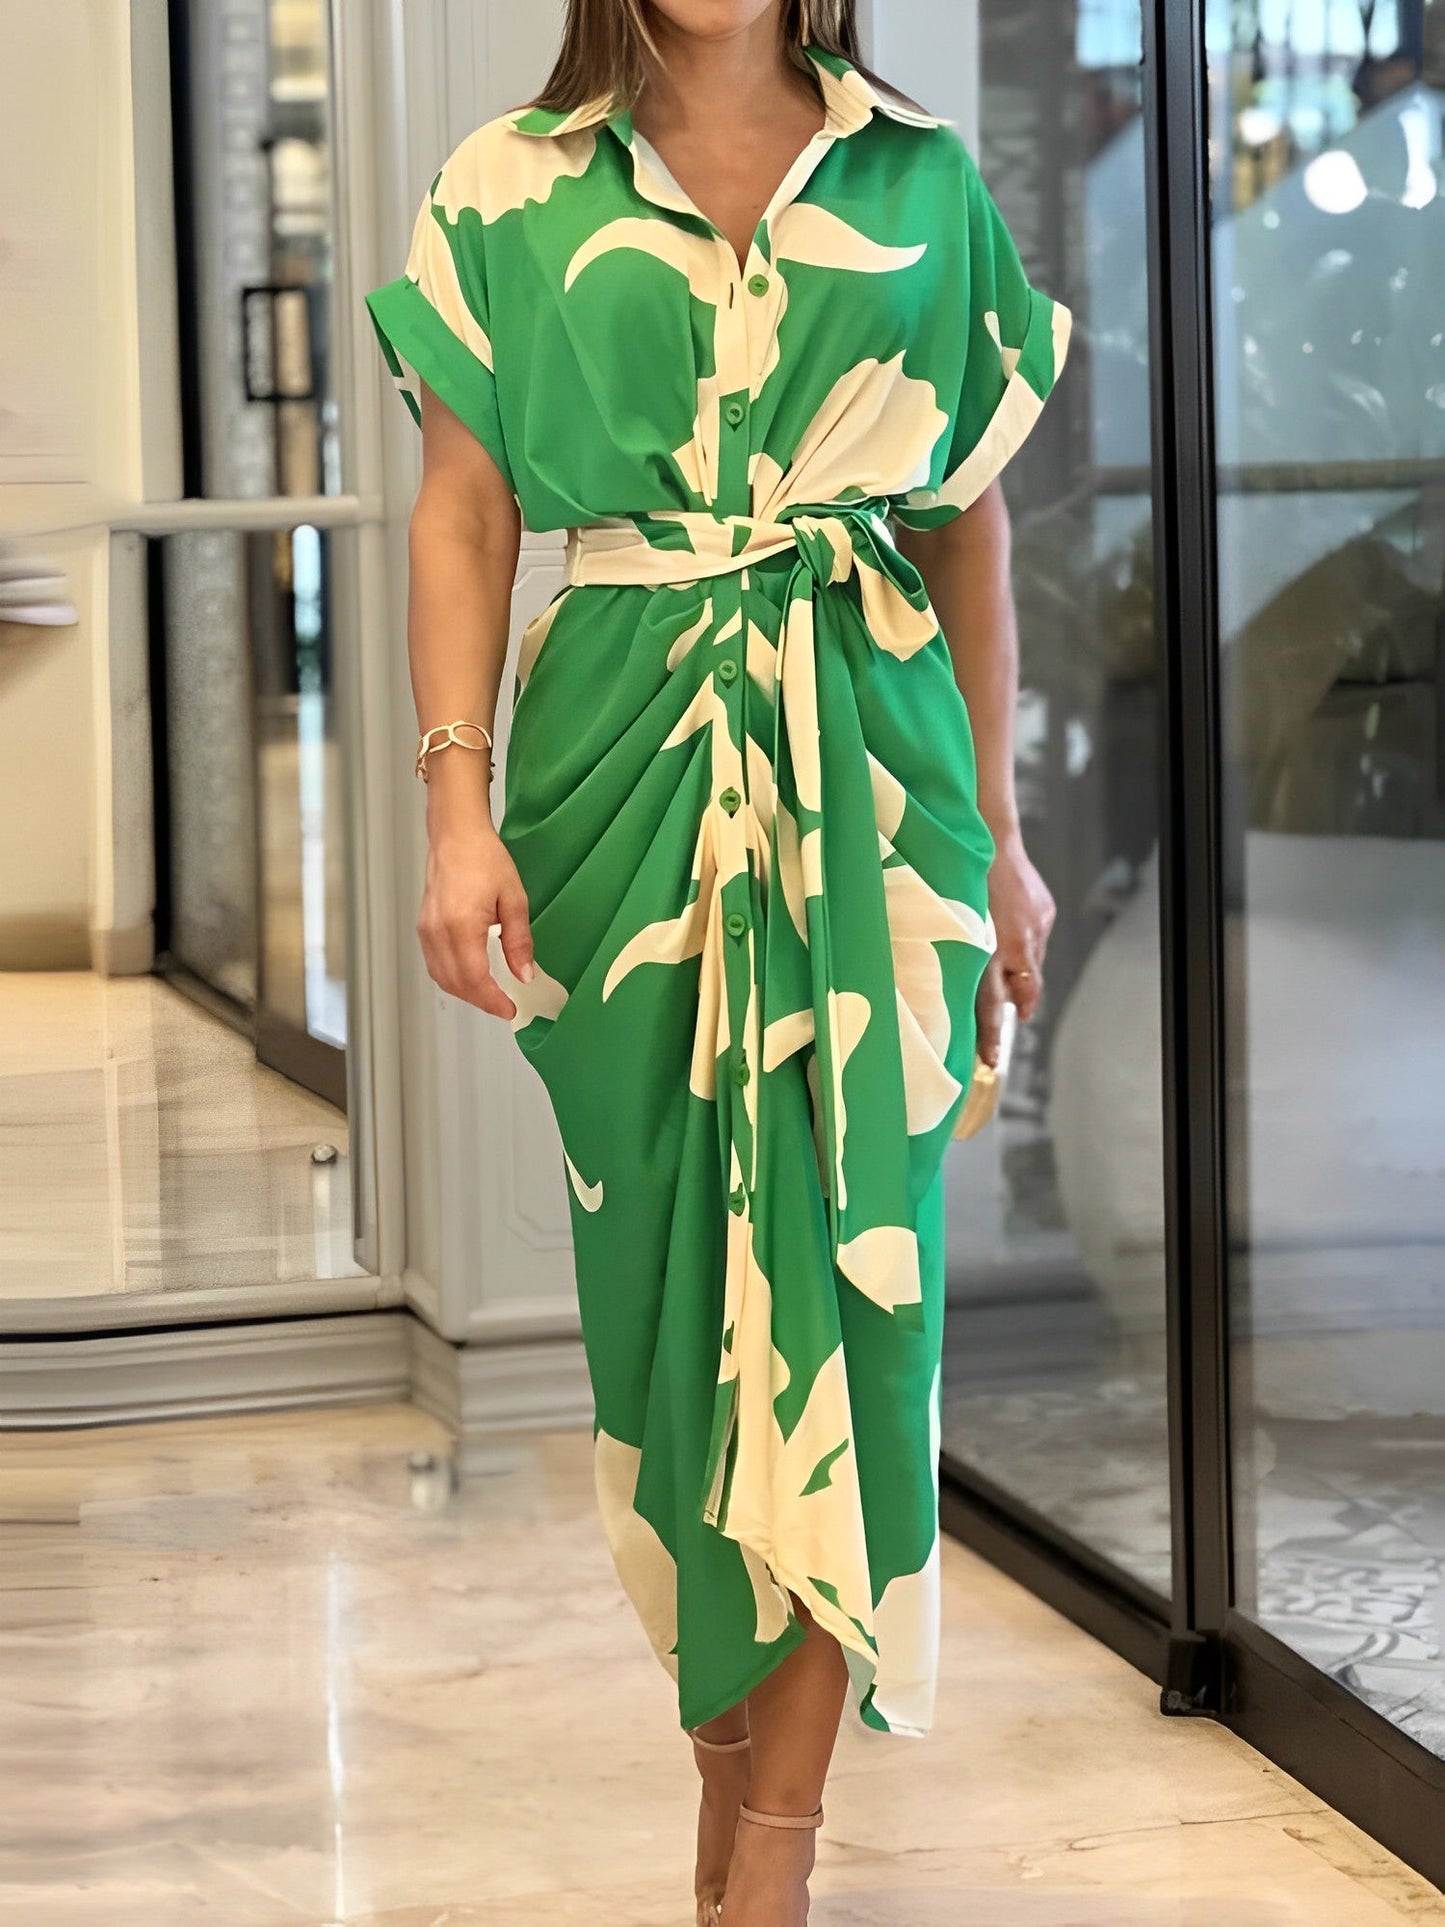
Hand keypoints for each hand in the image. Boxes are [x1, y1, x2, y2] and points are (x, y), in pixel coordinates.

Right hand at [417, 821, 534, 1019]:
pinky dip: (452, 978)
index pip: (475, 979)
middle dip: (481, 1001)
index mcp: (461, 925)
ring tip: (490, 995)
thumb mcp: (514, 900)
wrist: (456, 836)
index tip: (510, 1010)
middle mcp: (438, 932)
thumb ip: (518, 941)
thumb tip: (524, 974)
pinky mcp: (423, 927)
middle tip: (504, 1006)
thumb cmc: (483, 858)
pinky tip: (470, 977)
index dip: (493, 1001)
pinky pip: (434, 964)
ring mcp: (426, 931)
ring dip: (465, 992)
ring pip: (442, 978)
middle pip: (456, 984)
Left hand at [977, 829, 1054, 1064]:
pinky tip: (1009, 927)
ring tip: (1004, 963)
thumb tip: (955, 986)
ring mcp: (1034, 929)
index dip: (990, 1034)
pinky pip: (1036, 941)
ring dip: (1018, 972)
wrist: (988, 838)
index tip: (992, 1060)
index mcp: (985, 949)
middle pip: (1021, 991)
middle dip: (1018, 1008)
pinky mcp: (1044, 914)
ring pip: (1030, 967)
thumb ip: (955, 955)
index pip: (989, 1004)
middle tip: (1015, 1019)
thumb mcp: (947, 923)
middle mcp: (1014, 944)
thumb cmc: (954, 879)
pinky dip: (1024, 943)